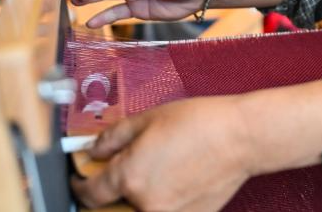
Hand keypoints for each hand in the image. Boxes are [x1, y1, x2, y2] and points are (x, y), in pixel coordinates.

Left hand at [71, 96, 252, 210]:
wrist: (241, 137)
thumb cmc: (199, 122)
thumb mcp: (149, 118)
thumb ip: (114, 137)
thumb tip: (92, 150)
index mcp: (129, 177)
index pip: (89, 195)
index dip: (80, 188)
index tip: (82, 181)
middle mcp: (145, 204)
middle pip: (112, 210)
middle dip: (111, 196)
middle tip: (121, 175)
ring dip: (137, 200)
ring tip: (155, 174)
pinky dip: (164, 202)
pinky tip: (178, 179)